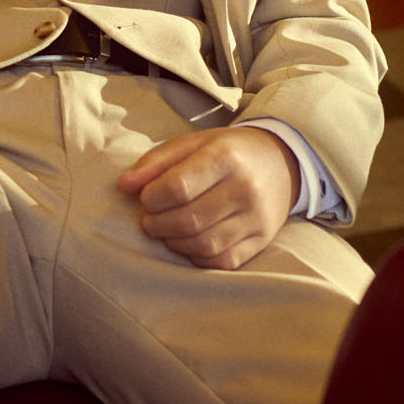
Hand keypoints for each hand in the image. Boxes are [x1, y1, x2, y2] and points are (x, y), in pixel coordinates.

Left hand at [115, 127, 298, 269]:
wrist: (281, 162)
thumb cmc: (227, 151)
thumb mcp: (192, 143)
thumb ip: (155, 162)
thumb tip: (123, 186)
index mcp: (225, 157)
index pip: (178, 187)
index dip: (151, 198)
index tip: (145, 198)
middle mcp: (245, 188)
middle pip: (188, 220)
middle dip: (157, 224)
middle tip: (149, 218)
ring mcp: (257, 217)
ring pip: (203, 244)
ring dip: (174, 242)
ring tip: (166, 229)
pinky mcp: (262, 240)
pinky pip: (222, 261)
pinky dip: (197, 256)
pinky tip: (189, 242)